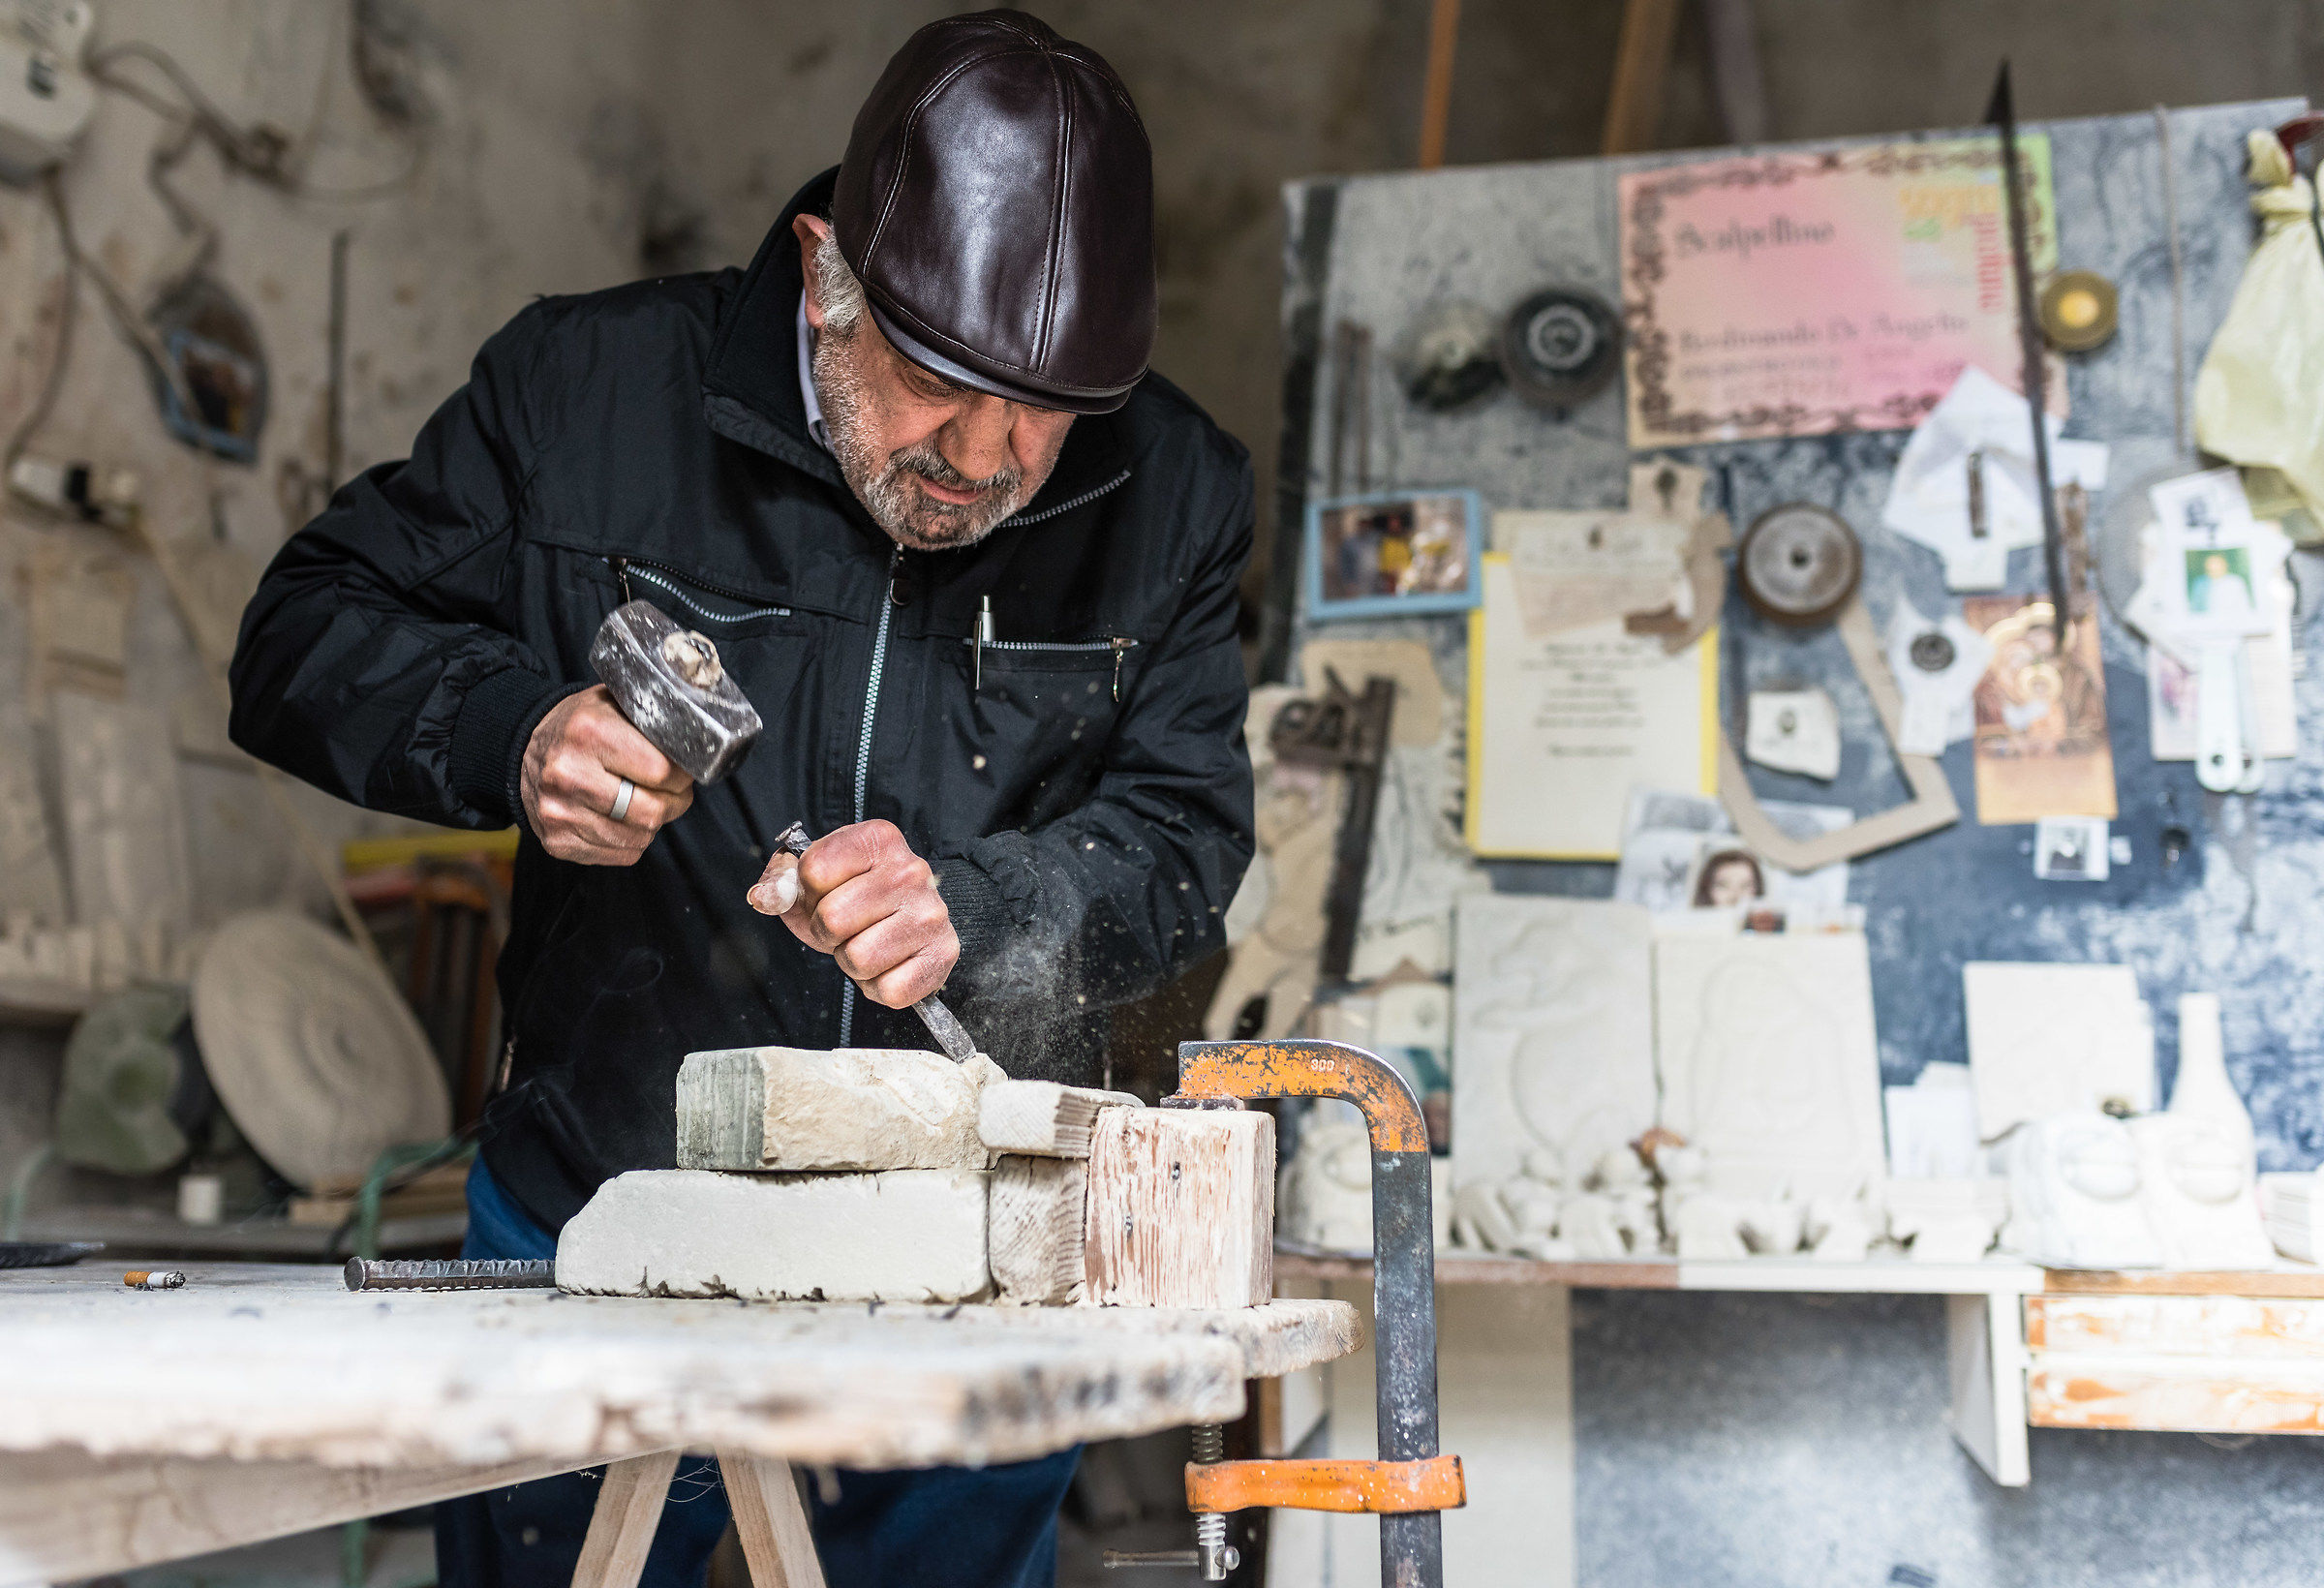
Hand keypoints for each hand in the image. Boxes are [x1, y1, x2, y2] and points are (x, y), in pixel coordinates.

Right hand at [520, 686, 694, 863]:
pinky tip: (622, 818)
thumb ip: (652, 719)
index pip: (661, 770)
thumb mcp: (613, 703)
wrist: (523, 751)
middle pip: (651, 811)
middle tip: (673, 791)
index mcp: (588, 733)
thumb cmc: (581, 727)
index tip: (682, 770)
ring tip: (645, 801)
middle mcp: (568, 775)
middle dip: (674, 803)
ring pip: (639, 837)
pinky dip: (632, 840)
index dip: (681, 774)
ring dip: (653, 823)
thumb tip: (700, 740)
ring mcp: (559, 813)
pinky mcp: (557, 841)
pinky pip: (620, 855)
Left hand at [747, 820, 957, 1006]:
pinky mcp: (944, 953)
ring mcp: (932, 912)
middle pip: (832, 918)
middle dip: (828, 933)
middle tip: (847, 928)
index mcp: (878, 838)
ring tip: (868, 944)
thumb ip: (779, 883)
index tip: (829, 893)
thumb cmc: (854, 899)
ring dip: (852, 963)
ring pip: (858, 959)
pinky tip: (889, 965)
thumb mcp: (811, 883)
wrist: (908, 922)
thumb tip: (765, 898)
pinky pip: (889, 990)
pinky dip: (879, 987)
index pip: (814, 870)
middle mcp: (912, 869)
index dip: (809, 893)